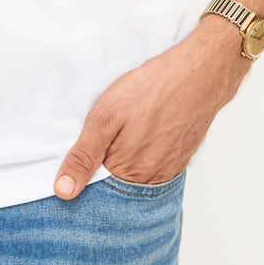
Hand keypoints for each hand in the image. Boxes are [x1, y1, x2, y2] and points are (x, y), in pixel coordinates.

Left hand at [53, 19, 251, 198]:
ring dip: (127, 157)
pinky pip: (156, 164)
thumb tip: (63, 191)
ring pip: (137, 172)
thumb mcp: (105, 116)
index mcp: (129, 172)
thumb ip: (84, 156)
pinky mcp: (181, 157)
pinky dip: (146, 151)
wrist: (199, 73)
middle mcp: (151, 178)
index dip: (86, 168)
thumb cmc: (151, 89)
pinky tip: (145, 130)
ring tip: (128, 128)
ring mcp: (169, 168)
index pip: (96, 186)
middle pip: (118, 181)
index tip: (86, 148)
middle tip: (110, 131)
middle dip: (107, 163)